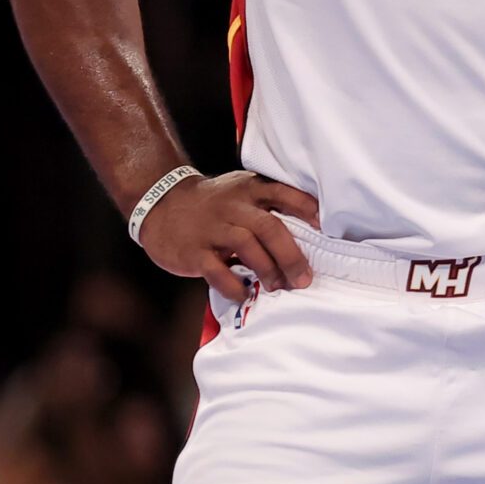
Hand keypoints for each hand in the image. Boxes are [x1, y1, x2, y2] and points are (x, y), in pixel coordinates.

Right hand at [138, 169, 321, 302]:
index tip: (324, 230)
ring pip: (247, 246)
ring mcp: (211, 228)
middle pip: (269, 227)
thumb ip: (266, 207)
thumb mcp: (239, 192)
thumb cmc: (211, 205)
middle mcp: (232, 206)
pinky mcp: (194, 251)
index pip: (283, 194)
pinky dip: (234, 286)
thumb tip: (306, 235)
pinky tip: (245, 293)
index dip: (307, 210)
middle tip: (304, 278)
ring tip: (278, 287)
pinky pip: (217, 271)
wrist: (160, 204)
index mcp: (248, 189)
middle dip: (291, 255)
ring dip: (268, 270)